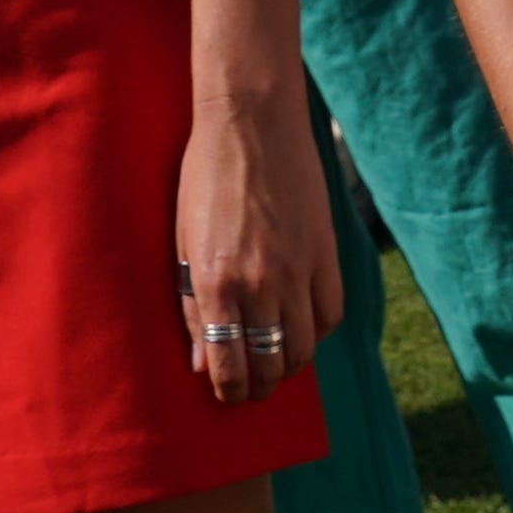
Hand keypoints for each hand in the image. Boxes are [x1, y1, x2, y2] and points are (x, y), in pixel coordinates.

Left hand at [174, 79, 338, 403]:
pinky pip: (330, 314)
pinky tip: (300, 327)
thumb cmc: (205, 176)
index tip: (226, 393)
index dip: (227, 390)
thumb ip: (191, 304)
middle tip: (251, 387)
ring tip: (276, 363)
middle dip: (259, 386)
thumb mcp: (183, 240)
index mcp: (217, 282)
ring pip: (304, 348)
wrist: (252, 120)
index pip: (227, 366)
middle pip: (270, 365)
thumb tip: (199, 361)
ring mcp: (299, 269)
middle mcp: (261, 283)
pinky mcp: (326, 252)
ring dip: (288, 366)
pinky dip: (316, 332)